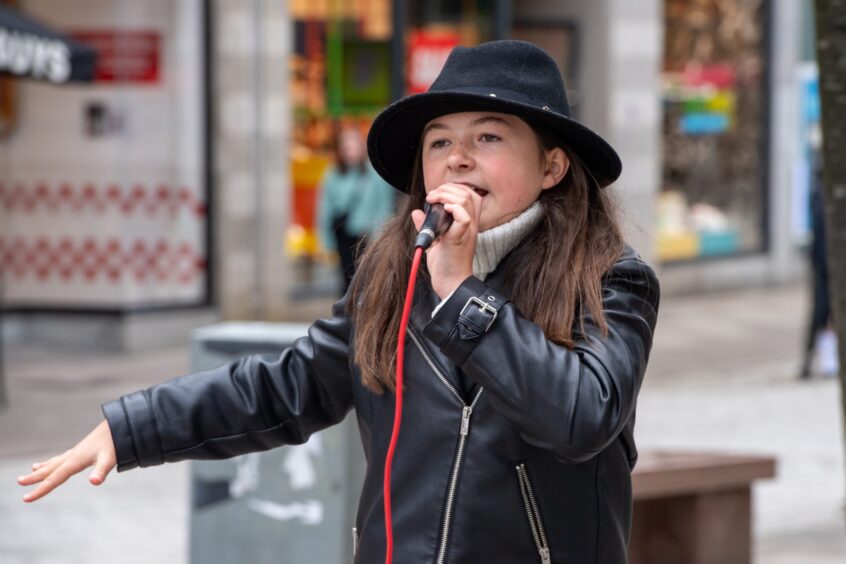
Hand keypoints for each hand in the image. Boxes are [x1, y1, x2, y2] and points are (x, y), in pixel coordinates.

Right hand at [17, 419, 116, 501]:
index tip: (25, 498)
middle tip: (20, 482)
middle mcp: (73, 455)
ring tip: (32, 470)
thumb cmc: (116, 443)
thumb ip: (101, 471)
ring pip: (56, 462)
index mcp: (75, 461)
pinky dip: (55, 461)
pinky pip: (64, 457)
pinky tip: (56, 461)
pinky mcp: (84, 448)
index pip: (54, 478)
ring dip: (44, 468)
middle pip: (50, 469)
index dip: (40, 489)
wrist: (121, 424)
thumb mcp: (110, 459)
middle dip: (35, 477)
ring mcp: (78, 451)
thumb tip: (94, 482)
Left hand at [411, 183, 480, 297]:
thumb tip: (417, 212)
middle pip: (468, 193)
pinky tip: (442, 210)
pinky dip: (453, 209)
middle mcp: (471, 224)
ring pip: (466, 199)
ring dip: (446, 195)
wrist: (450, 284)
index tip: (435, 195)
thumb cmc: (445, 266)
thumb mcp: (434, 242)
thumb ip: (427, 226)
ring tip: (433, 201)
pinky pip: (464, 217)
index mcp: (467, 223)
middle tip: (431, 197)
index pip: (470, 195)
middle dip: (447, 188)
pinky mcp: (460, 238)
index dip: (453, 189)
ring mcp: (468, 231)